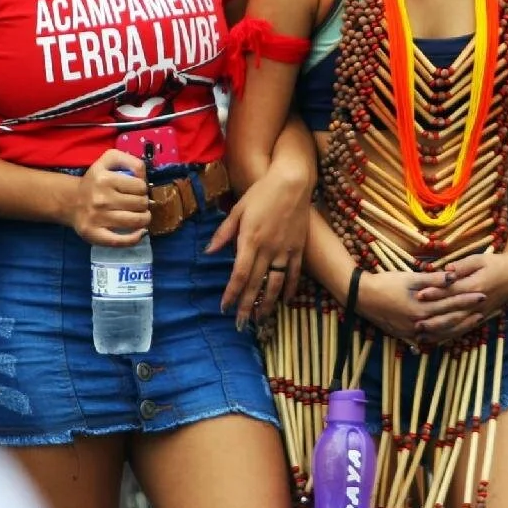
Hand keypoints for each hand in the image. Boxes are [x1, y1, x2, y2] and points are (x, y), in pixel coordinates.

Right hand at [72, 150, 150, 246]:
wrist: (71, 201)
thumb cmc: (96, 181)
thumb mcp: (109, 160)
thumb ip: (130, 161)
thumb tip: (145, 178)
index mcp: (104, 178)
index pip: (140, 186)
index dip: (142, 188)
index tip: (136, 190)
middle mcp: (100, 198)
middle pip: (141, 203)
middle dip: (143, 203)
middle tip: (137, 204)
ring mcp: (97, 218)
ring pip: (136, 221)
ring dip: (144, 219)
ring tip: (140, 216)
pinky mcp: (94, 234)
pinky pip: (122, 240)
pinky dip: (135, 238)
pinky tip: (139, 233)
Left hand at [209, 168, 310, 328]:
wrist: (293, 182)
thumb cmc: (262, 192)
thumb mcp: (238, 209)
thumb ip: (224, 233)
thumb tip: (208, 252)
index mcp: (250, 239)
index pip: (239, 274)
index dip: (232, 293)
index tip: (224, 308)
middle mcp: (268, 249)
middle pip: (256, 284)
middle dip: (247, 306)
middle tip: (240, 325)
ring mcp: (285, 250)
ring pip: (276, 284)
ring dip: (267, 304)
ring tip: (260, 320)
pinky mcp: (298, 248)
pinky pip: (294, 274)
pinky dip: (289, 290)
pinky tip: (285, 302)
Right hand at [356, 270, 484, 342]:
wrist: (361, 297)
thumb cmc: (385, 283)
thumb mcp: (409, 278)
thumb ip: (433, 279)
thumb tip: (454, 276)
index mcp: (422, 308)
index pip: (451, 303)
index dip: (467, 299)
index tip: (482, 294)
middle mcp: (419, 324)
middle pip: (449, 320)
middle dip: (468, 314)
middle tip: (484, 309)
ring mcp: (412, 332)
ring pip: (441, 333)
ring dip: (458, 327)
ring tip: (472, 322)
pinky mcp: (406, 336)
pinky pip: (428, 339)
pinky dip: (441, 336)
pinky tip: (450, 334)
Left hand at [419, 250, 507, 338]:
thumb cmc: (496, 263)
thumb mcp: (479, 259)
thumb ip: (462, 266)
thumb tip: (446, 270)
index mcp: (475, 286)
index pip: (451, 291)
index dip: (435, 293)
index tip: (419, 295)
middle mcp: (477, 303)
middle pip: (452, 314)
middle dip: (433, 319)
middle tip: (415, 322)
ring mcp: (480, 312)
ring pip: (457, 326)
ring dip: (440, 332)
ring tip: (422, 335)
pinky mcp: (481, 317)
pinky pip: (464, 329)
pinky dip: (451, 335)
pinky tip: (438, 339)